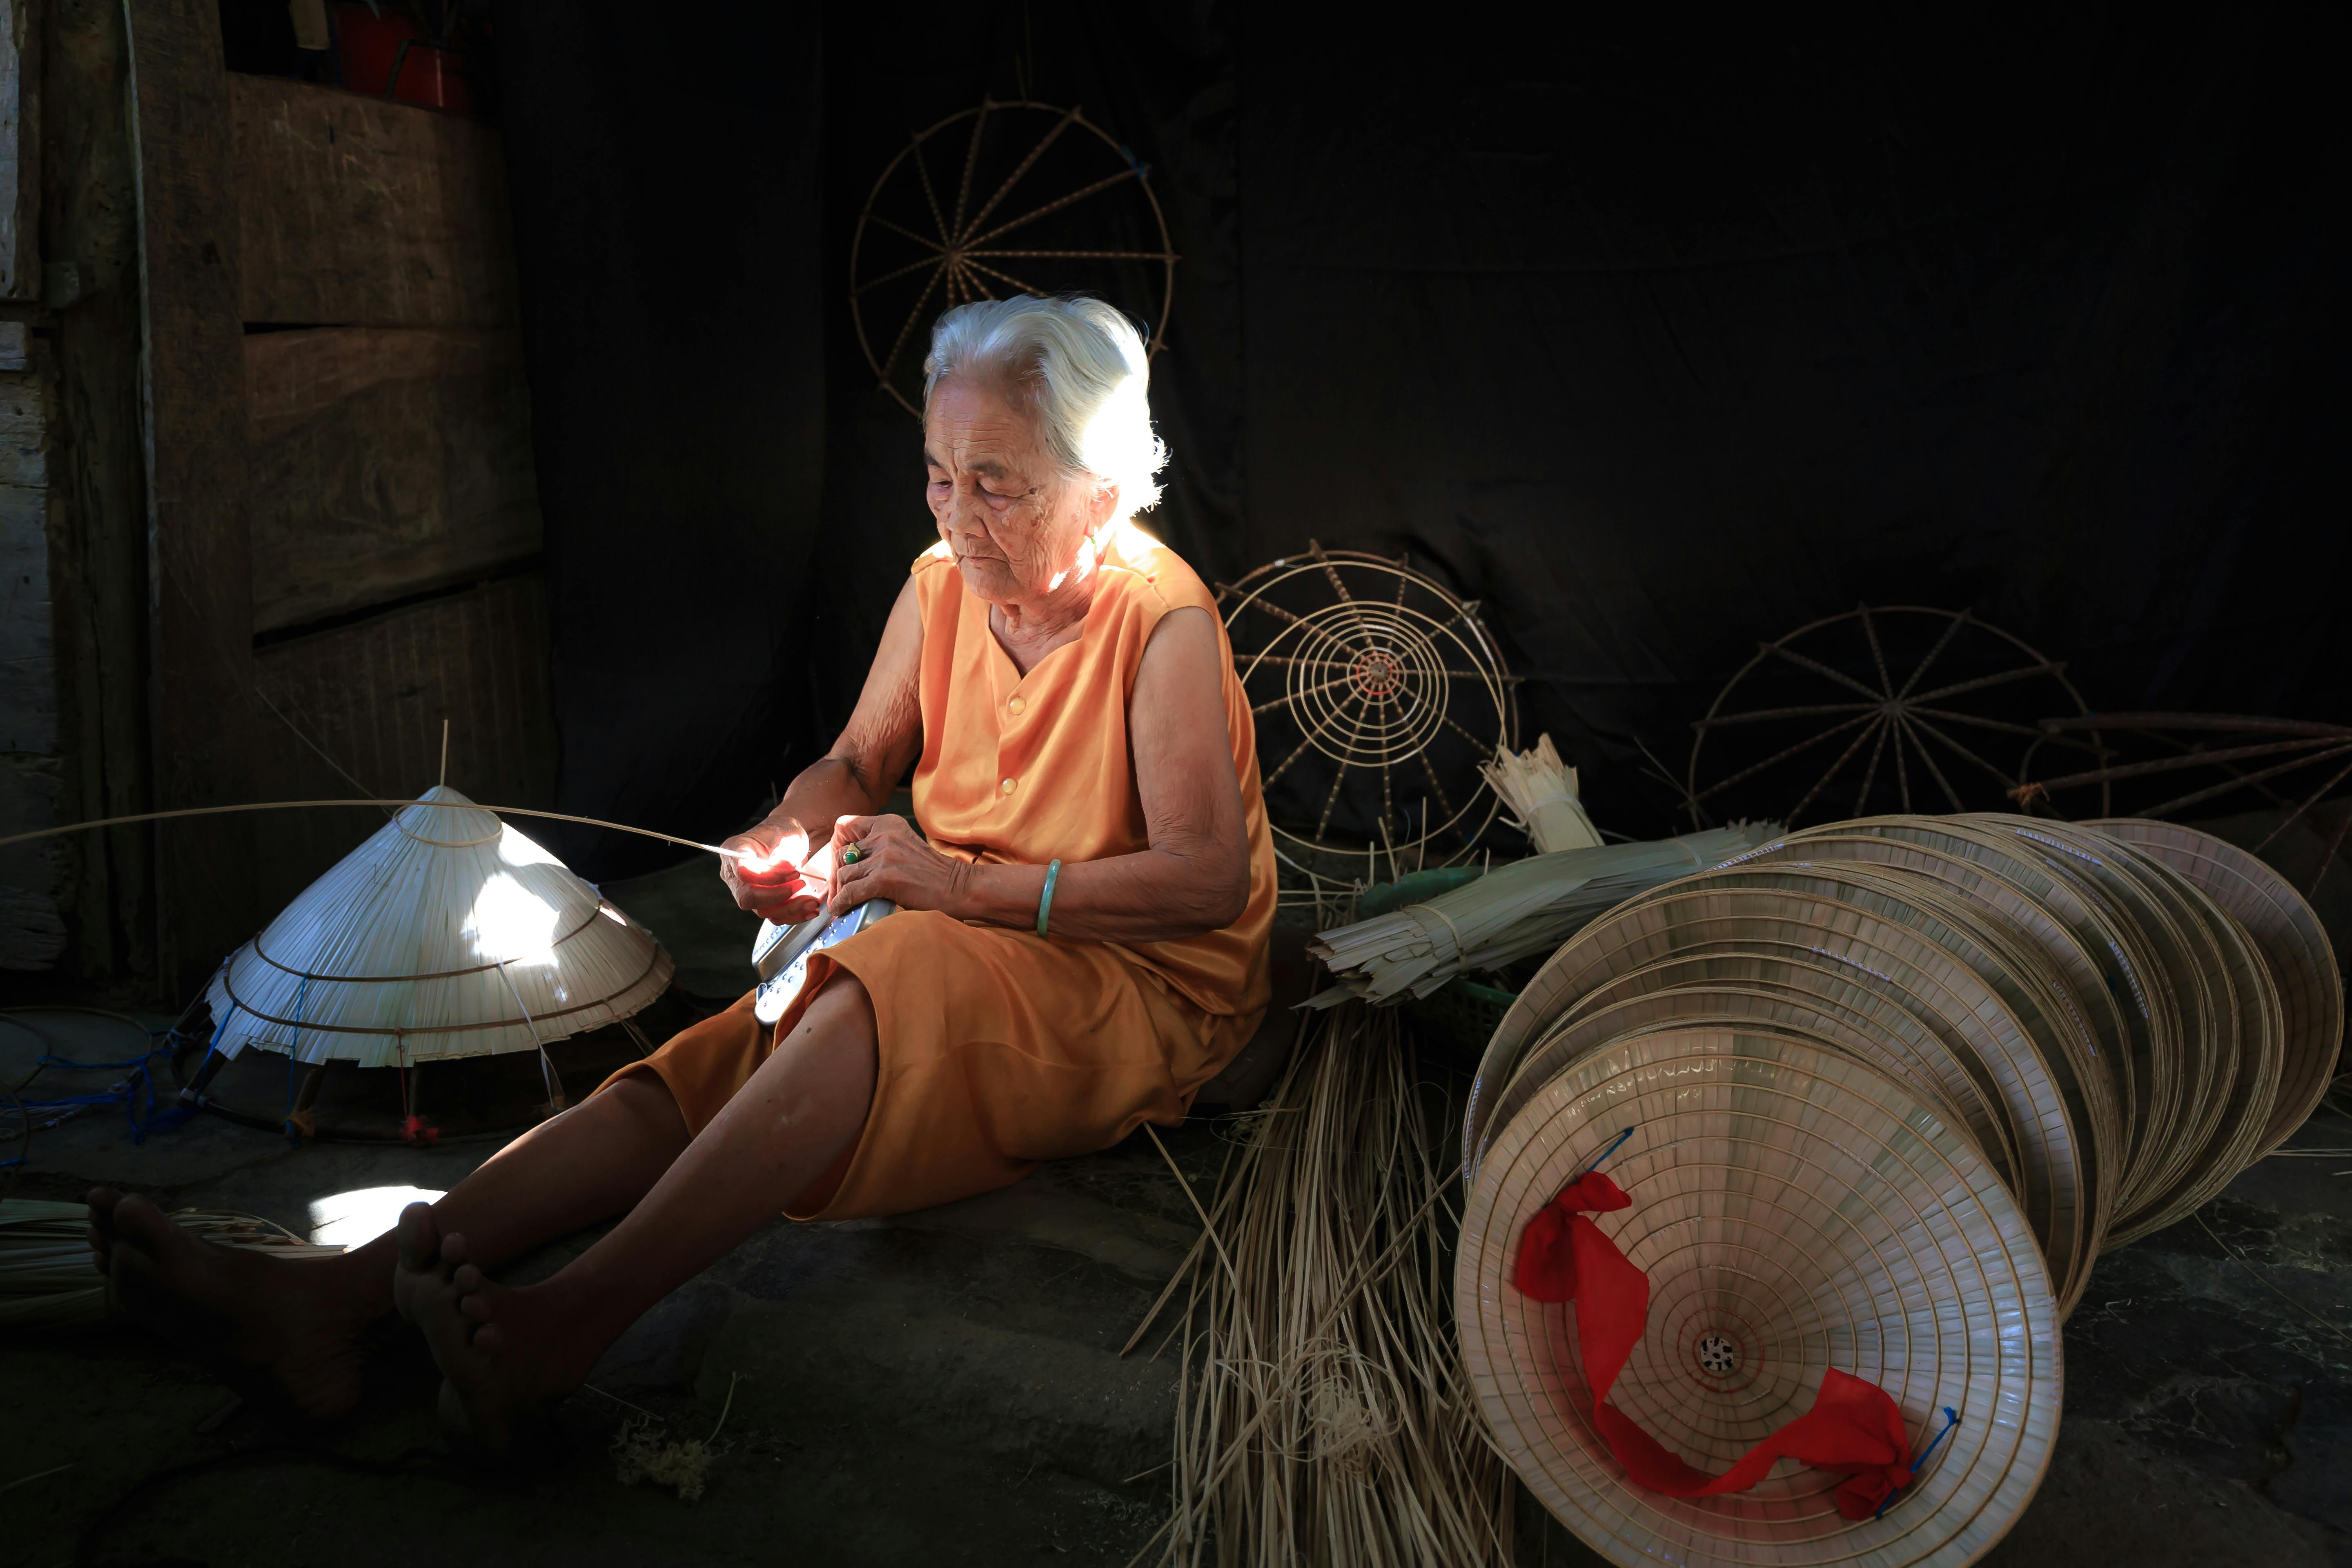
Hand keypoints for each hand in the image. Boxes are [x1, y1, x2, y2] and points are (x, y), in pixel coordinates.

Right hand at [718, 820, 824, 923]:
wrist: (789, 841)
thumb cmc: (783, 832)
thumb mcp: (786, 834)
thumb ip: (783, 852)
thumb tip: (785, 868)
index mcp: (734, 851)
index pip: (743, 873)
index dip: (769, 877)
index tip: (794, 873)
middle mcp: (735, 875)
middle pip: (747, 898)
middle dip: (777, 896)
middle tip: (801, 884)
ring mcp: (748, 891)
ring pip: (762, 910)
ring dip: (790, 908)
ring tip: (811, 900)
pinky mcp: (763, 902)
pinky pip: (774, 916)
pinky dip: (794, 915)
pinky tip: (809, 908)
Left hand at [826, 813, 965, 916]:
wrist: (959, 887)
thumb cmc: (933, 873)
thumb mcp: (903, 846)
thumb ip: (879, 847)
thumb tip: (849, 863)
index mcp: (888, 824)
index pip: (846, 825)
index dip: (838, 844)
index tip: (841, 863)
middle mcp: (884, 836)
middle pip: (841, 853)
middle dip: (837, 874)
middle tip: (840, 890)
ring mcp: (884, 857)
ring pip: (843, 874)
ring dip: (840, 891)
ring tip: (842, 903)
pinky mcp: (884, 879)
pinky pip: (850, 892)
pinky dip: (841, 903)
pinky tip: (840, 910)